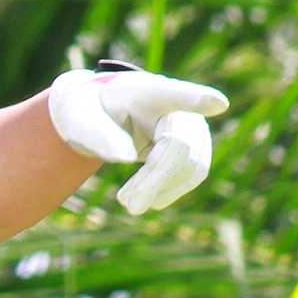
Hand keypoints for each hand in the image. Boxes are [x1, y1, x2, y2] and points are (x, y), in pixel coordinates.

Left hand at [47, 65, 229, 214]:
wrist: (105, 114)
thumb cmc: (90, 112)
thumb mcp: (79, 119)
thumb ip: (99, 135)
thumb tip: (126, 158)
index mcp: (147, 91)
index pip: (175, 94)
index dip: (198, 100)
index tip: (218, 104)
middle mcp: (178, 104)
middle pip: (180, 145)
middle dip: (155, 179)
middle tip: (127, 206)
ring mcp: (192, 124)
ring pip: (191, 164)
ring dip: (160, 188)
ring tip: (128, 202)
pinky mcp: (196, 145)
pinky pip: (194, 173)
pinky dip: (169, 190)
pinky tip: (148, 198)